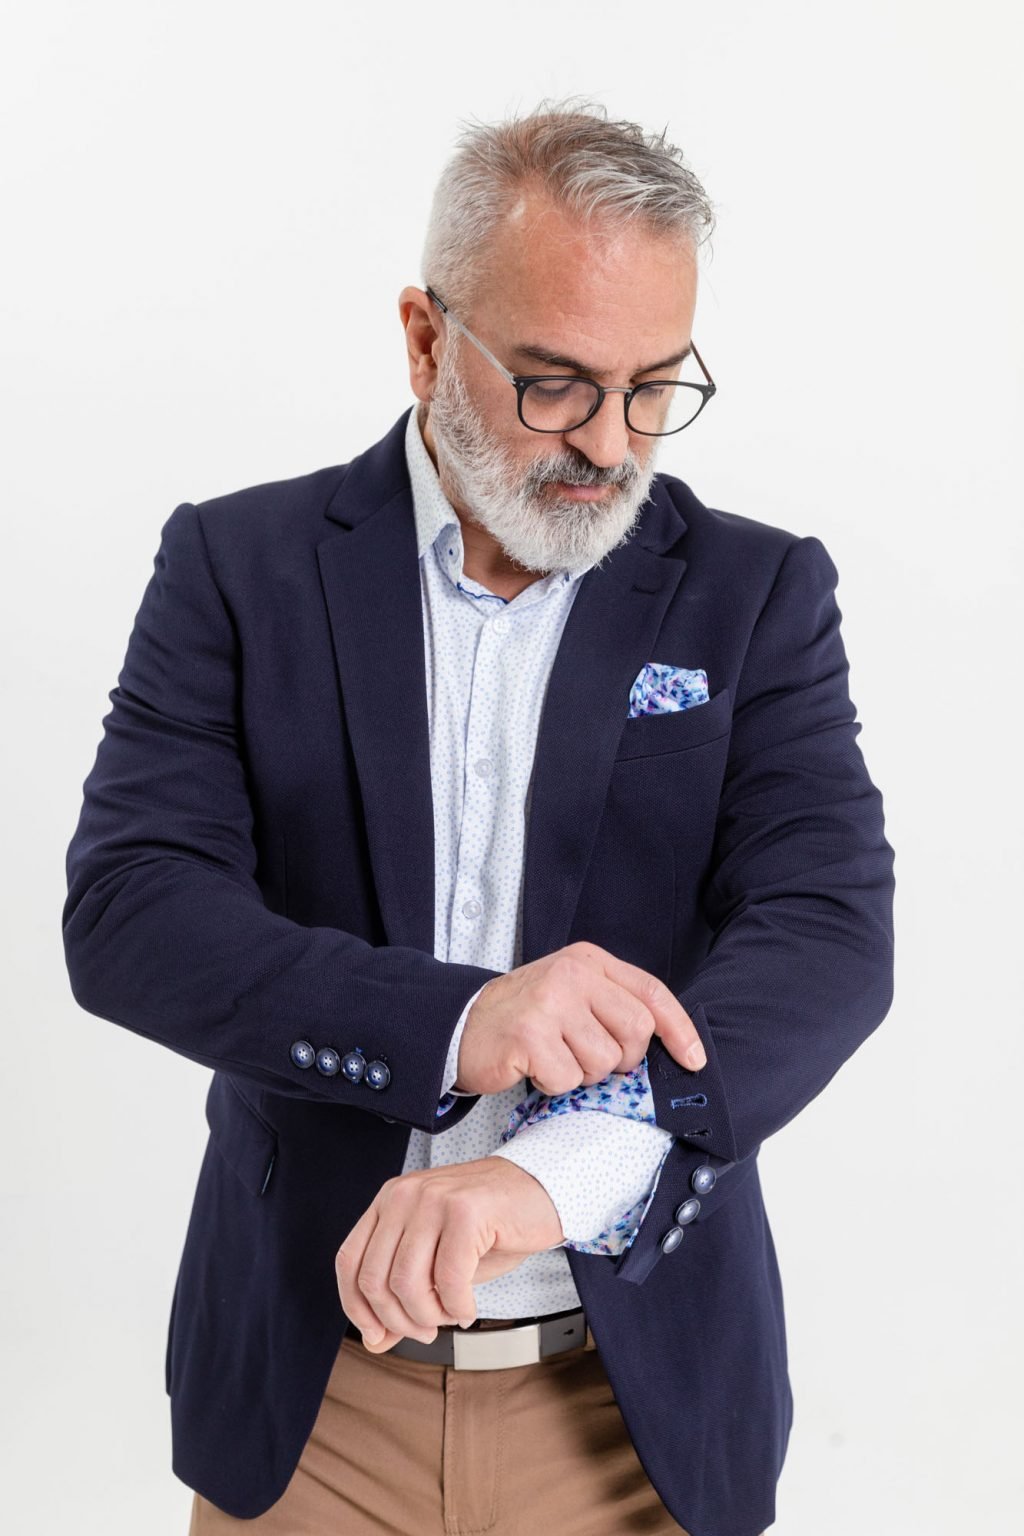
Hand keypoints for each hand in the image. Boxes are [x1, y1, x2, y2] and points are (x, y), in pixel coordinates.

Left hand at [335, 1157, 564, 1352]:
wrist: (542, 1190)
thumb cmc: (491, 1226)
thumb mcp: (438, 1261)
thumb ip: (403, 1295)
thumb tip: (375, 1340)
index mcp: (390, 1201)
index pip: (349, 1261)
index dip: (356, 1308)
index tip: (377, 1336)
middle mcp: (404, 1194)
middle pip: (375, 1279)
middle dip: (399, 1321)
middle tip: (427, 1330)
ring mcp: (434, 1198)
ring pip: (407, 1282)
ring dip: (429, 1316)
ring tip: (450, 1315)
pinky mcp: (466, 1210)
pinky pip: (449, 1278)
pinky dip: (458, 1307)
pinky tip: (468, 1308)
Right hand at [453, 940, 706, 1095]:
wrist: (461, 1023)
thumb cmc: (525, 1015)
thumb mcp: (571, 992)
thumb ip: (613, 1005)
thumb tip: (668, 1044)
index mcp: (588, 961)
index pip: (651, 993)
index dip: (679, 1030)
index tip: (694, 1060)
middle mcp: (571, 975)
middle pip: (635, 1032)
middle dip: (621, 1059)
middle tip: (589, 1057)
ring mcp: (549, 1003)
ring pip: (603, 1062)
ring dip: (582, 1073)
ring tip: (554, 1056)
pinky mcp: (529, 1036)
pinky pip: (568, 1080)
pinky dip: (553, 1084)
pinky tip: (533, 1066)